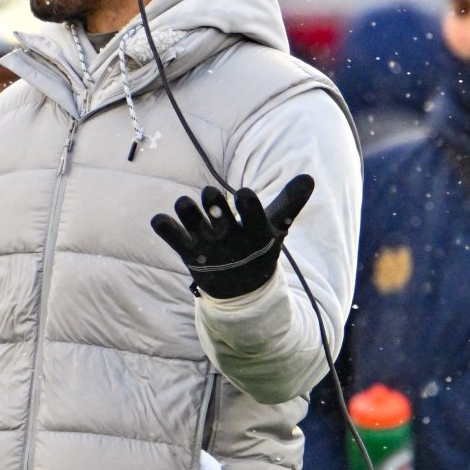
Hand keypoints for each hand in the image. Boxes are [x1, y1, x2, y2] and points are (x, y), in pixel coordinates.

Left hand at [151, 174, 313, 298]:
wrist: (241, 292)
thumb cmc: (258, 250)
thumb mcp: (276, 229)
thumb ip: (290, 203)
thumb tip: (309, 177)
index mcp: (256, 233)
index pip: (252, 214)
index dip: (246, 202)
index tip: (243, 194)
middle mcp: (231, 240)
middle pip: (218, 214)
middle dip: (212, 199)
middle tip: (210, 194)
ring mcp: (208, 247)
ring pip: (192, 222)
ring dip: (187, 210)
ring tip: (185, 204)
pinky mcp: (189, 253)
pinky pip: (172, 237)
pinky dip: (164, 227)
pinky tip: (160, 220)